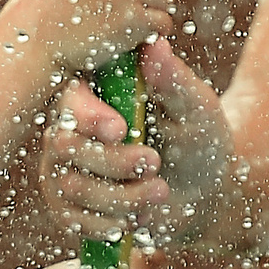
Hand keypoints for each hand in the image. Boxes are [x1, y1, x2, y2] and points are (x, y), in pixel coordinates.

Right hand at [41, 38, 232, 242]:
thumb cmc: (198, 138)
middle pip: (65, 145)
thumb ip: (173, 81)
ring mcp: (65, 168)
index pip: (72, 100)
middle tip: (154, 163)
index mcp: (97, 93)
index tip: (122, 129)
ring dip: (120, 195)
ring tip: (160, 191)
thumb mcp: (196, 108)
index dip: (90, 117)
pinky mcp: (70, 206)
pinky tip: (138, 216)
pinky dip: (108, 222)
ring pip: (71, 185)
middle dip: (113, 161)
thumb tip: (155, 46)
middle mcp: (71, 127)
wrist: (204, 193)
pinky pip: (72, 219)